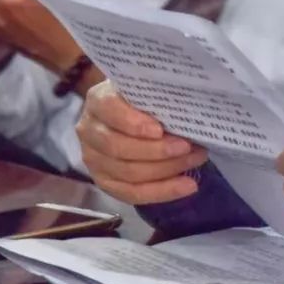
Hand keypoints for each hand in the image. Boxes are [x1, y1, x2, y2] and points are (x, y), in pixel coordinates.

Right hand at [77, 81, 206, 203]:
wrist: (130, 117)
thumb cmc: (143, 100)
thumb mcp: (148, 90)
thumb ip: (158, 98)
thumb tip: (186, 114)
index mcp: (98, 100)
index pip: (110, 110)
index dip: (133, 123)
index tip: (160, 130)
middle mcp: (88, 130)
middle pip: (118, 147)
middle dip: (157, 151)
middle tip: (188, 147)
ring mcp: (93, 159)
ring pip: (128, 173)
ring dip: (166, 170)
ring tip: (195, 160)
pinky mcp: (103, 182)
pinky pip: (132, 193)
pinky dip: (162, 191)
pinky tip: (187, 185)